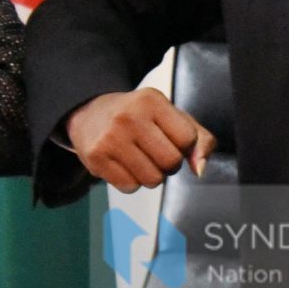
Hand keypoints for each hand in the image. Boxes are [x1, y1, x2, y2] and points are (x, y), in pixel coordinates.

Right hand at [65, 88, 214, 191]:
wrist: (90, 113)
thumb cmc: (139, 116)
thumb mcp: (170, 115)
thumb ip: (198, 138)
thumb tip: (199, 169)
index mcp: (152, 100)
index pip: (188, 138)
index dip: (185, 146)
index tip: (171, 139)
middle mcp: (129, 116)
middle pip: (171, 162)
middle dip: (169, 164)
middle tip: (155, 152)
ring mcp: (110, 138)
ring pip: (152, 180)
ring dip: (151, 175)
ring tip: (140, 158)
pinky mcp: (96, 157)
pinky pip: (130, 187)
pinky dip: (132, 182)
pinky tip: (123, 164)